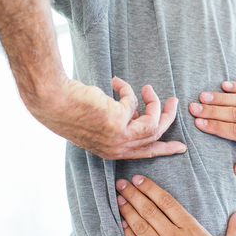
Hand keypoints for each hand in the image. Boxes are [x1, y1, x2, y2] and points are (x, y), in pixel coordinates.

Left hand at [27, 77, 185, 159]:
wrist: (54, 102)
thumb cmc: (72, 110)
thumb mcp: (100, 123)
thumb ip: (121, 124)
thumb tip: (137, 113)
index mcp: (113, 152)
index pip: (145, 153)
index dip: (165, 149)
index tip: (180, 147)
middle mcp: (118, 148)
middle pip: (155, 136)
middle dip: (168, 117)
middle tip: (174, 102)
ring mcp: (119, 136)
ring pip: (153, 122)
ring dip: (154, 102)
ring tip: (148, 87)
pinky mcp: (119, 120)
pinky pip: (134, 101)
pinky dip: (127, 89)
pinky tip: (115, 82)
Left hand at [116, 176, 235, 235]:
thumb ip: (235, 231)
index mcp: (192, 230)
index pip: (167, 202)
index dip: (151, 188)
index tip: (139, 179)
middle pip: (150, 211)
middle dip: (134, 195)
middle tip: (121, 184)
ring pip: (141, 227)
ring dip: (128, 212)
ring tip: (119, 199)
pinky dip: (128, 234)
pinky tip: (122, 224)